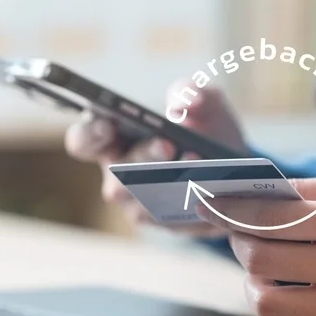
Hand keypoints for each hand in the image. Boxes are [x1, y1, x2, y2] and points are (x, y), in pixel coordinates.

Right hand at [65, 79, 247, 236]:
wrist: (233, 161)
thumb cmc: (203, 125)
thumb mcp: (202, 100)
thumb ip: (190, 92)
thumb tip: (185, 102)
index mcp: (112, 139)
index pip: (83, 140)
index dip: (90, 134)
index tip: (109, 124)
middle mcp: (117, 175)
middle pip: (115, 175)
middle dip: (142, 158)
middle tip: (168, 143)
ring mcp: (138, 203)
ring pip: (140, 203)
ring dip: (167, 186)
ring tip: (197, 165)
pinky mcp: (164, 223)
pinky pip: (171, 222)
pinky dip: (190, 205)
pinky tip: (211, 189)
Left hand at [198, 175, 315, 315]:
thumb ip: (307, 190)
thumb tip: (254, 191)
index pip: (272, 218)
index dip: (233, 210)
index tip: (215, 204)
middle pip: (261, 260)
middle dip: (239, 242)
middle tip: (241, 233)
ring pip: (269, 303)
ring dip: (253, 282)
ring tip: (262, 268)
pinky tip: (286, 297)